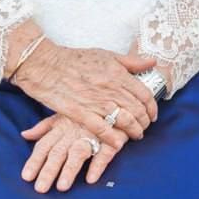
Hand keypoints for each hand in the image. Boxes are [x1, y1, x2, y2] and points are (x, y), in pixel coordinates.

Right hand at [12, 40, 159, 149]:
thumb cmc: (75, 59)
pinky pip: (101, 129)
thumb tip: (152, 62)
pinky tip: (118, 143)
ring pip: (123, 120)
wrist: (46, 65)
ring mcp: (95, 101)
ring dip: (133, 131)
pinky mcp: (79, 113)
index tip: (152, 114)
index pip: (144, 94)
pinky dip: (112, 138)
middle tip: (145, 127)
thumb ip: (130, 61)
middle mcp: (110, 88)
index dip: (152, 107)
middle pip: (136, 109)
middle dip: (144, 122)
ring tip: (135, 135)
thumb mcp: (106, 55)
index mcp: (118, 73)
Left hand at [21, 114, 122, 192]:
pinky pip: (105, 152)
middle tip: (41, 188)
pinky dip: (98, 165)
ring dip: (70, 169)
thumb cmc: (87, 108)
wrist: (117, 98)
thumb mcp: (63, 113)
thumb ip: (44, 127)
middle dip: (49, 170)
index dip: (35, 160)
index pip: (44, 145)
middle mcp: (74, 132)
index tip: (26, 177)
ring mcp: (93, 134)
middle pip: (59, 152)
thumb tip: (24, 134)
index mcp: (61, 126)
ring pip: (79, 153)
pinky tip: (91, 178)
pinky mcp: (112, 138)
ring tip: (62, 186)